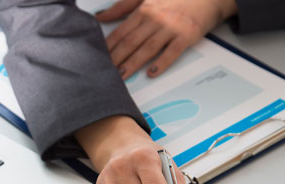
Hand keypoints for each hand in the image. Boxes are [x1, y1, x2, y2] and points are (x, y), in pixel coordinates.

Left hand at [97, 0, 237, 77]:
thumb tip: (100, 16)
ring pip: (147, 48)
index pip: (121, 32)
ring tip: (121, 76)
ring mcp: (171, 28)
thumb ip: (122, 6)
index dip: (108, 47)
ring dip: (133, 63)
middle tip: (105, 73)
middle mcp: (155, 18)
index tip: (97, 59)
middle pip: (131, 42)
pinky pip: (172, 52)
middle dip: (116, 59)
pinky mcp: (186, 36)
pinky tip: (152, 72)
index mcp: (144, 9)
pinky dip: (162, 63)